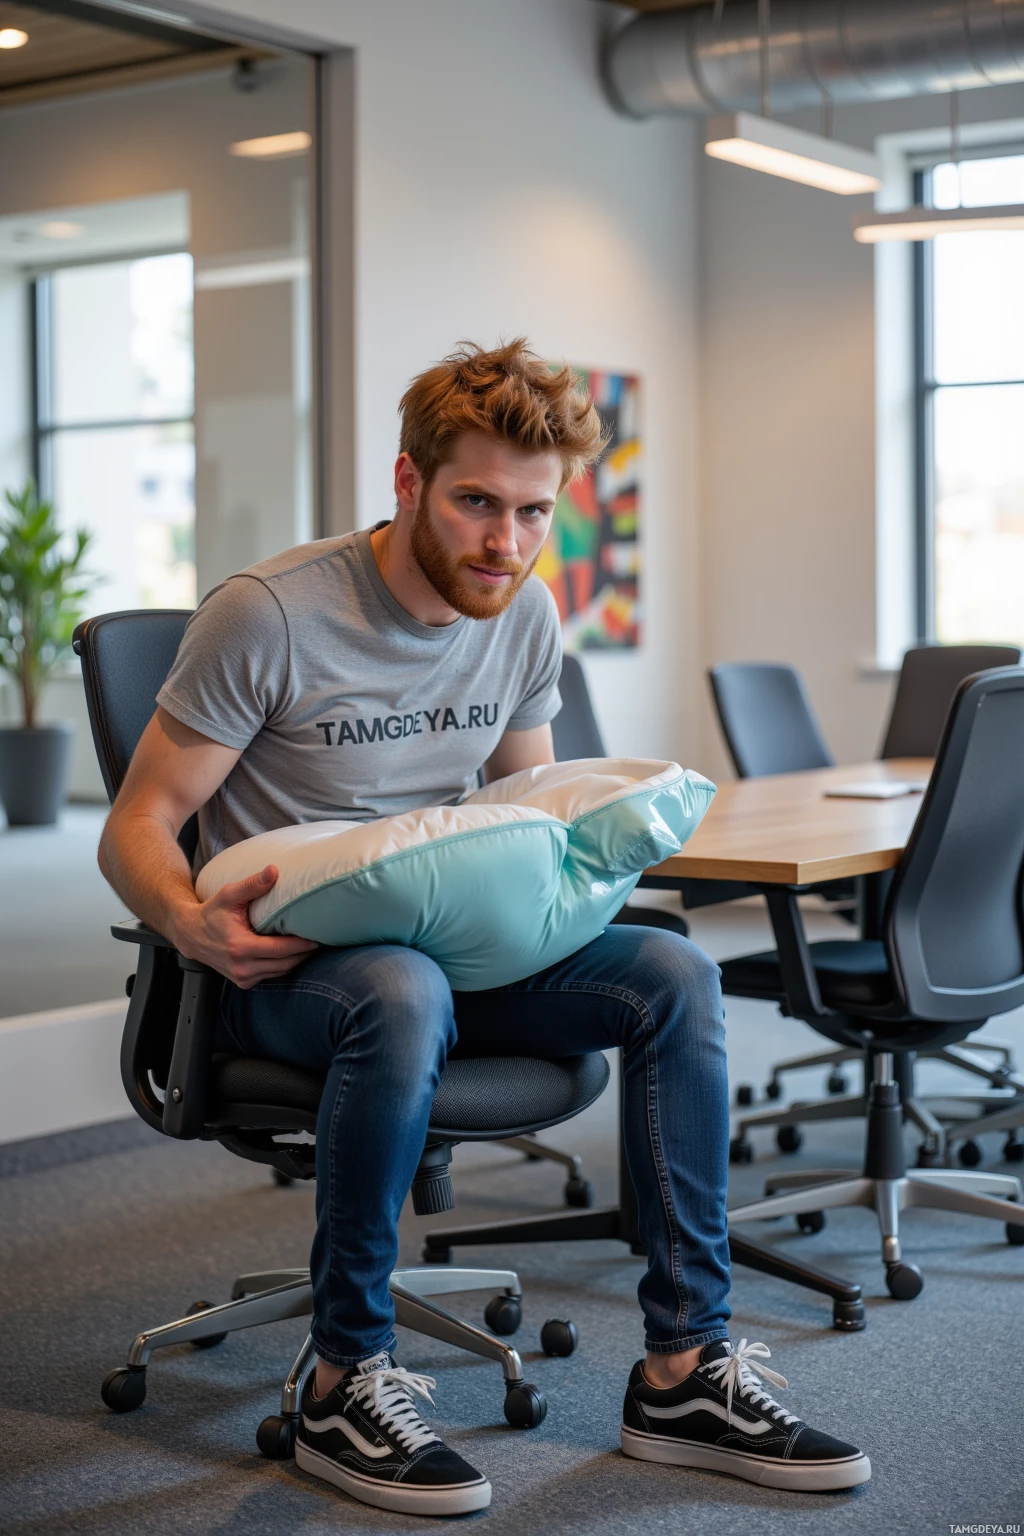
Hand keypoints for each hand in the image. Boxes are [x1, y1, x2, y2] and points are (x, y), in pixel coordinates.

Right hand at [173, 864, 317, 987]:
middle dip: (305, 954)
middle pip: (284, 964)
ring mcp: (242, 978)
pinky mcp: (243, 982)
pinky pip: (271, 976)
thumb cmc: (212, 912)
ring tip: (311, 947)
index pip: (280, 950)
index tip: (318, 937)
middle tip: (322, 941)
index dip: (302, 945)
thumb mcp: (229, 895)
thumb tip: (274, 870)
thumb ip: (253, 884)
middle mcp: (242, 967)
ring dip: (297, 961)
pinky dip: (284, 966)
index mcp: (240, 947)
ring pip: (280, 972)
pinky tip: (294, 954)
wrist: (191, 935)